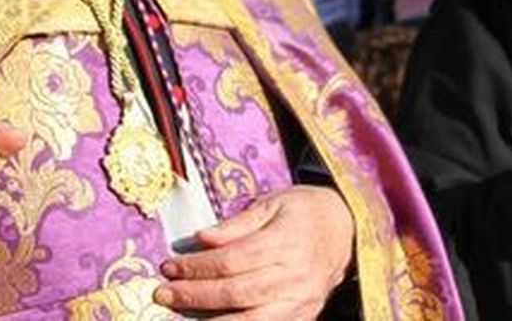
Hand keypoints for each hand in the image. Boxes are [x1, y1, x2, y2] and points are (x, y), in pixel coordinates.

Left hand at [156, 185, 354, 318]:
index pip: (232, 260)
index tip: (169, 266)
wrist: (348, 230)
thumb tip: (202, 239)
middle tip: (163, 293)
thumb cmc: (304, 211)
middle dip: (195, 296)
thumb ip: (237, 224)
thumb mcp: (272, 203)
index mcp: (285, 241)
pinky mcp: (304, 317)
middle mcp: (295, 276)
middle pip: (236, 293)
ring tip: (180, 315)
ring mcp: (301, 301)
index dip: (197, 266)